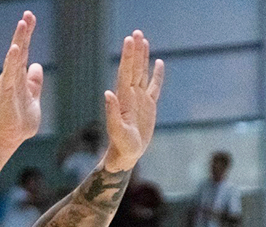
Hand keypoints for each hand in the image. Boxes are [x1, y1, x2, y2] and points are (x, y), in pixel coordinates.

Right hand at [0, 11, 43, 149]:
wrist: (10, 138)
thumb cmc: (20, 121)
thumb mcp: (34, 98)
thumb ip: (35, 82)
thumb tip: (37, 66)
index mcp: (20, 77)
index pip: (24, 51)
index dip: (27, 34)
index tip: (30, 17)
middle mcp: (13, 77)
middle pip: (19, 50)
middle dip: (23, 32)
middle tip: (28, 14)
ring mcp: (8, 84)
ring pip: (14, 58)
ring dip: (18, 40)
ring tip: (22, 23)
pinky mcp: (5, 93)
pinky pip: (9, 74)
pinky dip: (12, 61)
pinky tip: (15, 49)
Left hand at [104, 30, 164, 171]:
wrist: (126, 155)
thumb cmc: (120, 145)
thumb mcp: (116, 130)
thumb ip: (112, 112)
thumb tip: (107, 93)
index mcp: (124, 98)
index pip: (126, 72)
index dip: (128, 56)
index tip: (129, 40)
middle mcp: (131, 95)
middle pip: (134, 68)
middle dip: (134, 51)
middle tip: (136, 32)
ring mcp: (140, 100)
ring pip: (142, 73)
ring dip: (143, 57)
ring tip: (143, 40)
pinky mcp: (149, 106)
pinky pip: (154, 86)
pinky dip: (157, 74)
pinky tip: (158, 62)